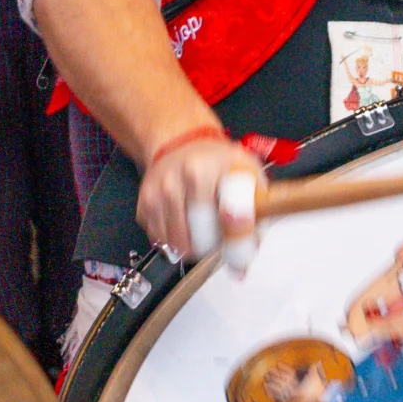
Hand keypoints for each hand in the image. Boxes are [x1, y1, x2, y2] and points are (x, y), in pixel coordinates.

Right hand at [137, 125, 261, 265]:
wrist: (179, 144)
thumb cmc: (215, 160)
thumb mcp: (247, 170)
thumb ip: (258, 205)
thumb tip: (252, 247)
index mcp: (204, 170)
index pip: (226, 217)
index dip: (237, 240)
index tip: (242, 256)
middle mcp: (176, 181)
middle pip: (200, 238)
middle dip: (215, 245)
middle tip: (222, 237)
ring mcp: (158, 195)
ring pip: (179, 244)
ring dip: (196, 247)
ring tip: (204, 230)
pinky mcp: (144, 207)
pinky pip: (162, 241)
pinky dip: (176, 242)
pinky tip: (186, 225)